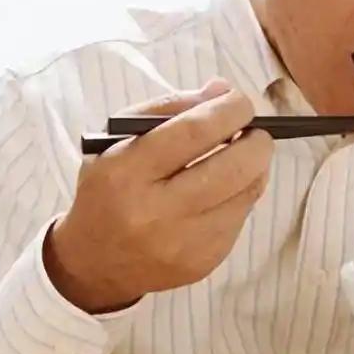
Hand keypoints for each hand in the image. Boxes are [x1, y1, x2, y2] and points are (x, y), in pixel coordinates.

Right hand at [44, 79, 273, 312]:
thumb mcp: (120, 138)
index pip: (193, 132)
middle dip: (256, 140)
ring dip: (256, 166)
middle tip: (254, 130)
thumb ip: (170, 106)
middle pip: (233, 167)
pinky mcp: (204, 263)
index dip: (229, 111)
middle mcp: (155, 212)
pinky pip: (241, 218)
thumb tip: (222, 90)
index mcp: (127, 172)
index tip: (240, 101)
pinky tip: (228, 187)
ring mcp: (183, 243)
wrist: (96, 261)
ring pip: (246, 193)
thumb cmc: (110, 187)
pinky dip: (243, 194)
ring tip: (245, 153)